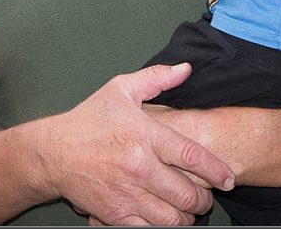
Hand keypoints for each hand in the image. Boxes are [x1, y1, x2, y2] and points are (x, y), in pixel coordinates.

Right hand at [41, 63, 234, 225]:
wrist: (52, 152)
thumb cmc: (88, 120)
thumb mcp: (121, 89)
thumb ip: (157, 78)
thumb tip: (186, 68)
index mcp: (145, 135)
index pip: (192, 157)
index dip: (216, 171)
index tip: (228, 179)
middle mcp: (139, 167)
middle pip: (187, 194)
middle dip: (204, 200)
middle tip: (207, 197)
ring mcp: (127, 193)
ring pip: (171, 218)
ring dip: (186, 218)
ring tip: (189, 211)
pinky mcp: (114, 213)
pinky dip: (161, 227)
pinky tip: (165, 219)